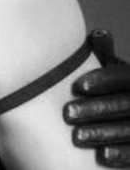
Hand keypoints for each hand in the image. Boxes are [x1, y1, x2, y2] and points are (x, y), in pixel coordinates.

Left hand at [64, 31, 129, 167]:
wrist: (129, 116)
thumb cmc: (116, 89)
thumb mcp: (114, 72)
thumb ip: (105, 56)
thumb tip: (98, 34)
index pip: (122, 77)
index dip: (102, 80)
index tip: (78, 86)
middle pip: (124, 104)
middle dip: (95, 109)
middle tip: (67, 114)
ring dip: (102, 133)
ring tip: (76, 137)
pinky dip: (122, 154)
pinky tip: (102, 155)